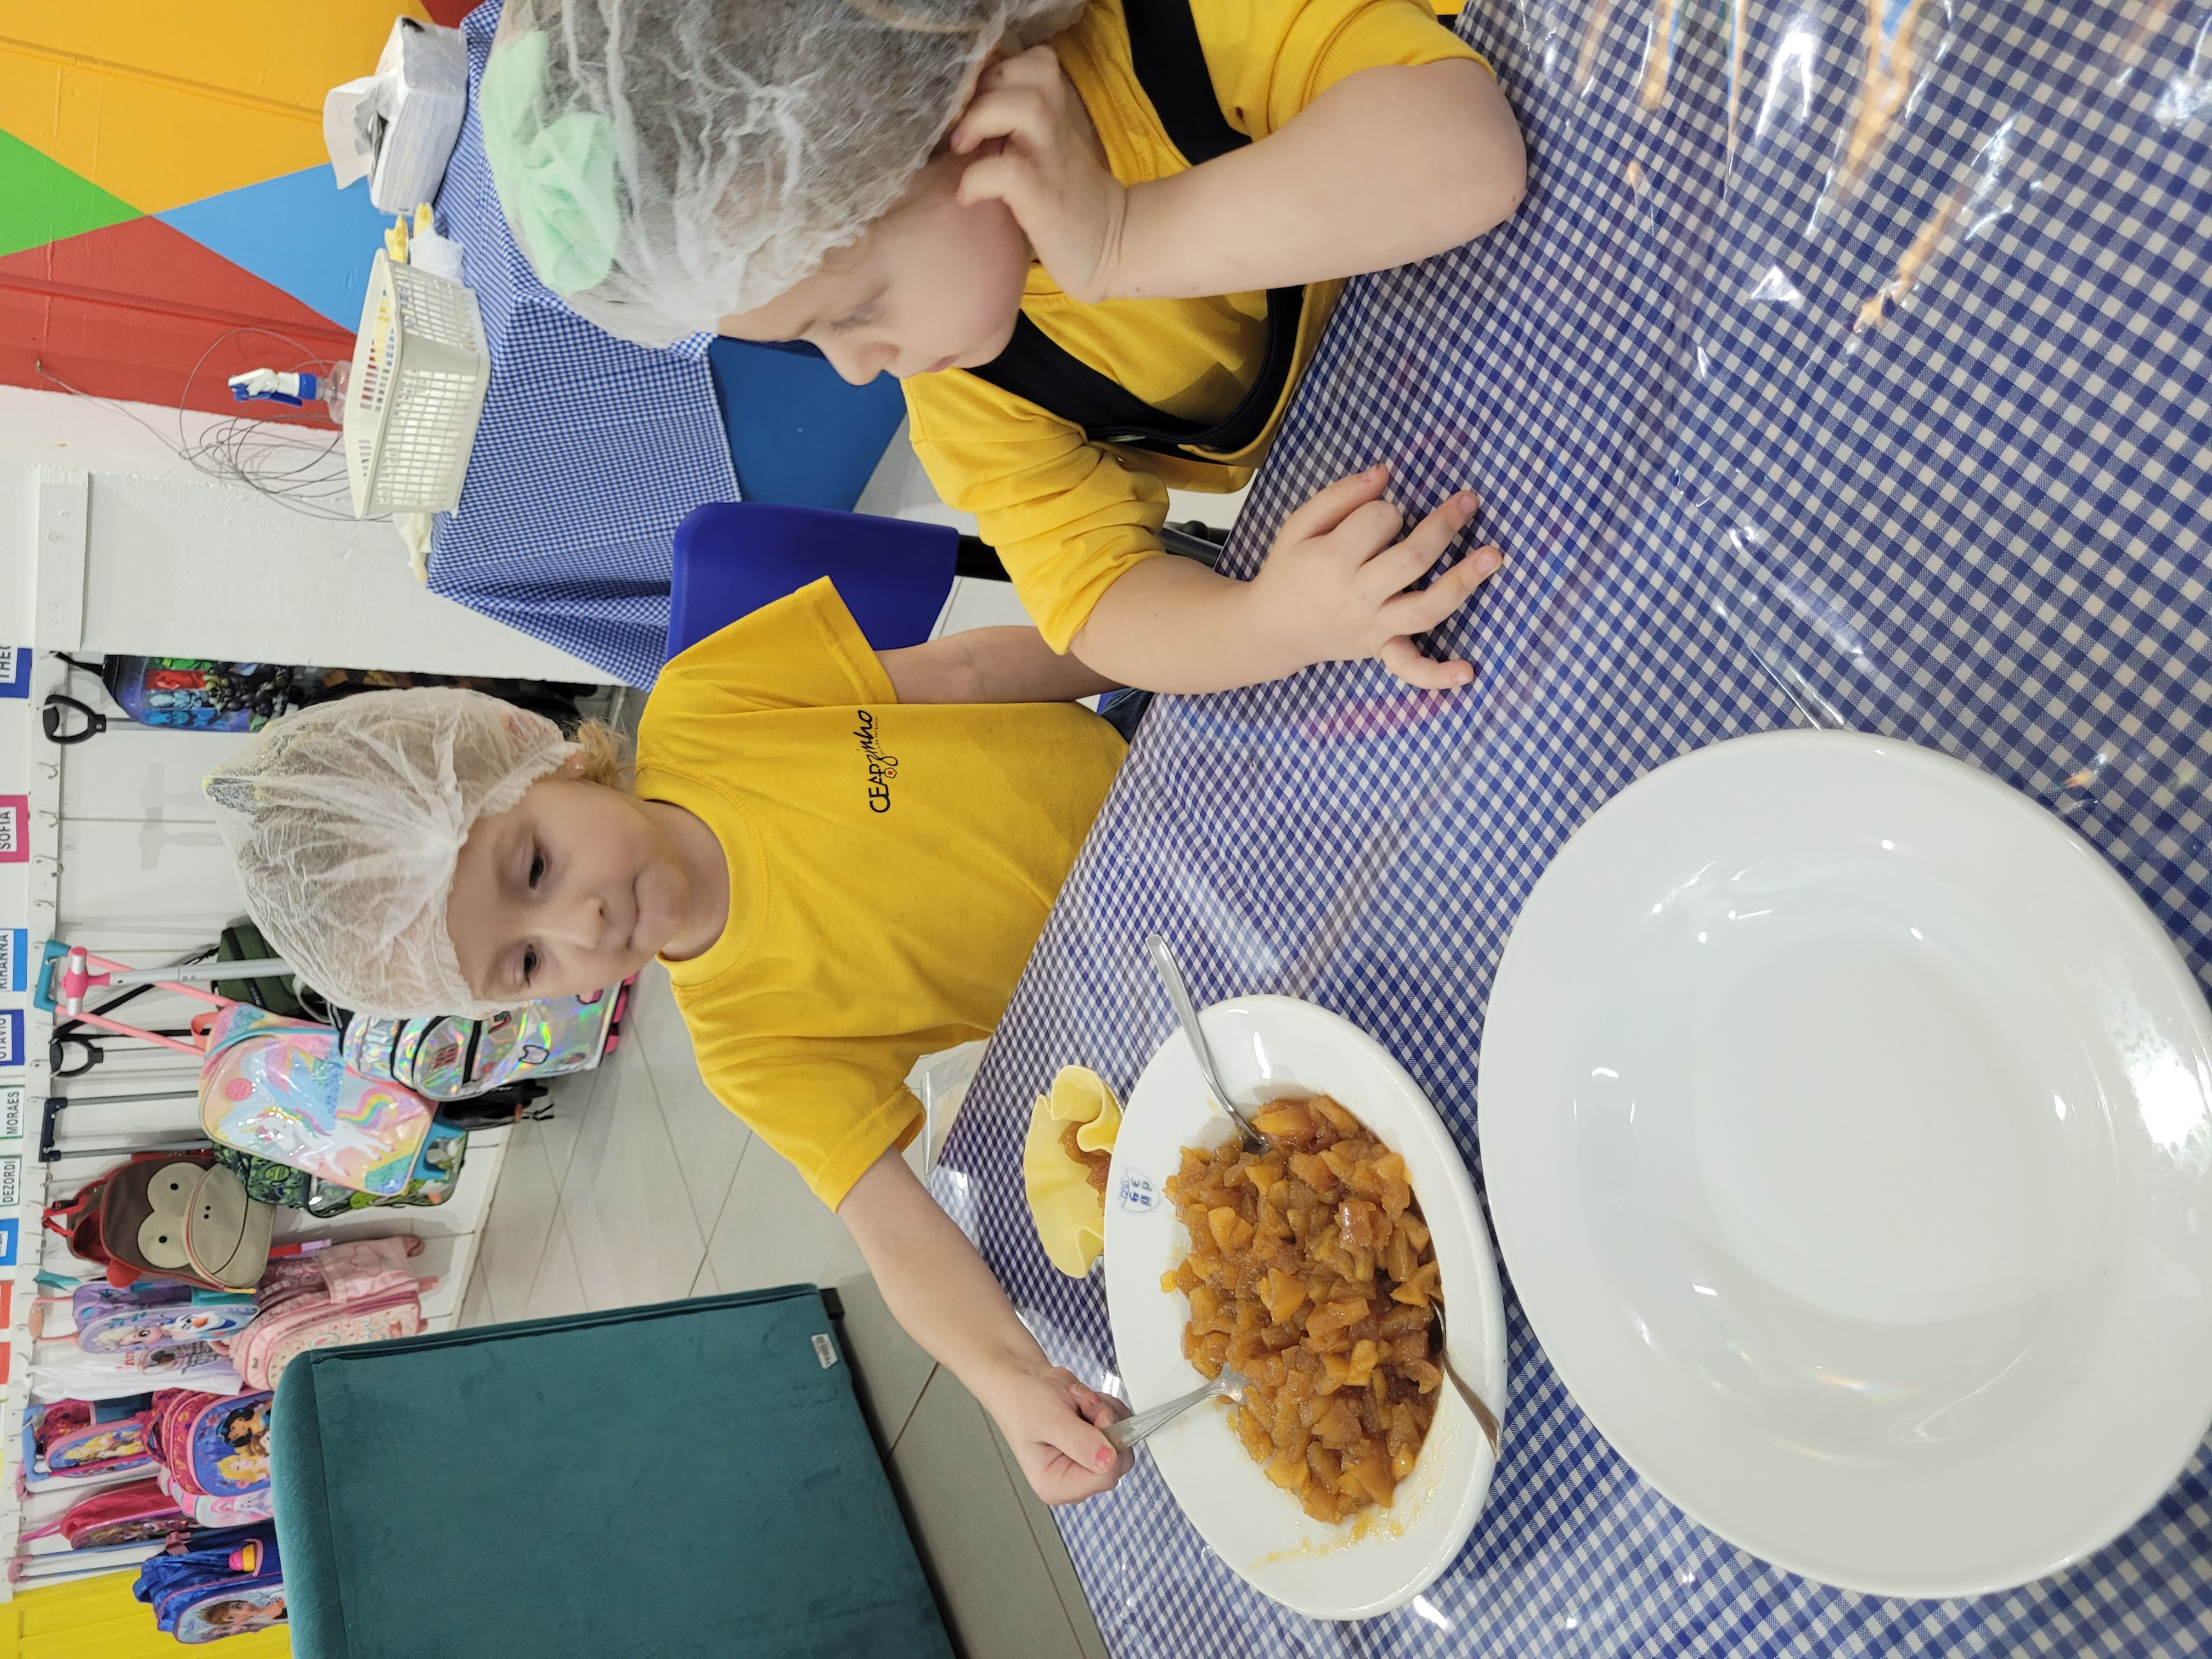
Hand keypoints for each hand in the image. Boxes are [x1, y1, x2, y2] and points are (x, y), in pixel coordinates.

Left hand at [953, 46, 1127, 303]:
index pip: (1038, 60)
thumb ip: (1020, 125)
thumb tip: (965, 110)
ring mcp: (1053, 163)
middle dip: (986, 86)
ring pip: (1026, 107)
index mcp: (1057, 116)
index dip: (999, 68)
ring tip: (961, 148)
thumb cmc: (1066, 202)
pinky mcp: (1045, 201)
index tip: (974, 98)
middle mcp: (1057, 130)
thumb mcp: (1048, 151)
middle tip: (962, 121)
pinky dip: (978, 179)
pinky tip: (967, 195)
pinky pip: (1009, 173)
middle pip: (1033, 70)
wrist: (1109, 249)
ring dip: (981, 118)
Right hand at [977, 1356, 1131, 1504]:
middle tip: (1086, 1404)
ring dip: (1106, 1411)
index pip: (1103, 1478)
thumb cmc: (1023, 1403)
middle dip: (1107, 1424)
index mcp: (1056, 1485)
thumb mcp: (1048, 1421)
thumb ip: (1079, 1441)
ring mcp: (1088, 1459)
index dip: (1109, 1445)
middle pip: (1119, 1461)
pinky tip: (1085, 1401)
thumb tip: (1108, 1461)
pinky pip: (1123, 1426)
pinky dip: (1108, 1406)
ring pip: (1124, 1440)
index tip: (1099, 1416)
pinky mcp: (1099, 1442)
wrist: (1024, 1382)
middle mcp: (1075, 1477)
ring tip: (1079, 1400)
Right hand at [1244, 465, 1503, 689]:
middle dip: (1445, 525)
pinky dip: (1438, 675)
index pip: (1379, 521)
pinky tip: (1468, 672)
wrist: (1272, 629)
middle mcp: (1355, 597)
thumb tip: (1385, 473)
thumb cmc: (1290, 571)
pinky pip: (1410, 668)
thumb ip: (1340, 495)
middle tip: (1469, 501)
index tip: (1380, 513)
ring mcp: (1372, 628)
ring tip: (1493, 557)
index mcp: (1330, 561)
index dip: (1387, 509)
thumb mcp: (1299, 525)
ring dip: (1463, 582)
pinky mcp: (1380, 649)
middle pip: (1413, 559)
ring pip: (1426, 608)